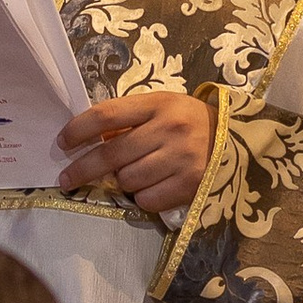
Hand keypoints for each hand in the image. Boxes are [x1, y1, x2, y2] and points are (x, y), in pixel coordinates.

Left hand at [57, 90, 217, 217]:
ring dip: (123, 181)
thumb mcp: (162, 108)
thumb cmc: (190, 122)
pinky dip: (143, 196)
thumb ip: (129, 121)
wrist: (239, 141)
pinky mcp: (190, 185)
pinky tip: (154, 185)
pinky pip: (147, 199)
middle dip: (83, 169)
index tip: (63, 142)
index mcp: (159, 104)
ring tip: (136, 173)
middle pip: (111, 154)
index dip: (78, 130)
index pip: (106, 115)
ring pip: (127, 180)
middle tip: (66, 178)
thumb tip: (89, 141)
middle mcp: (170, 129)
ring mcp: (181, 159)